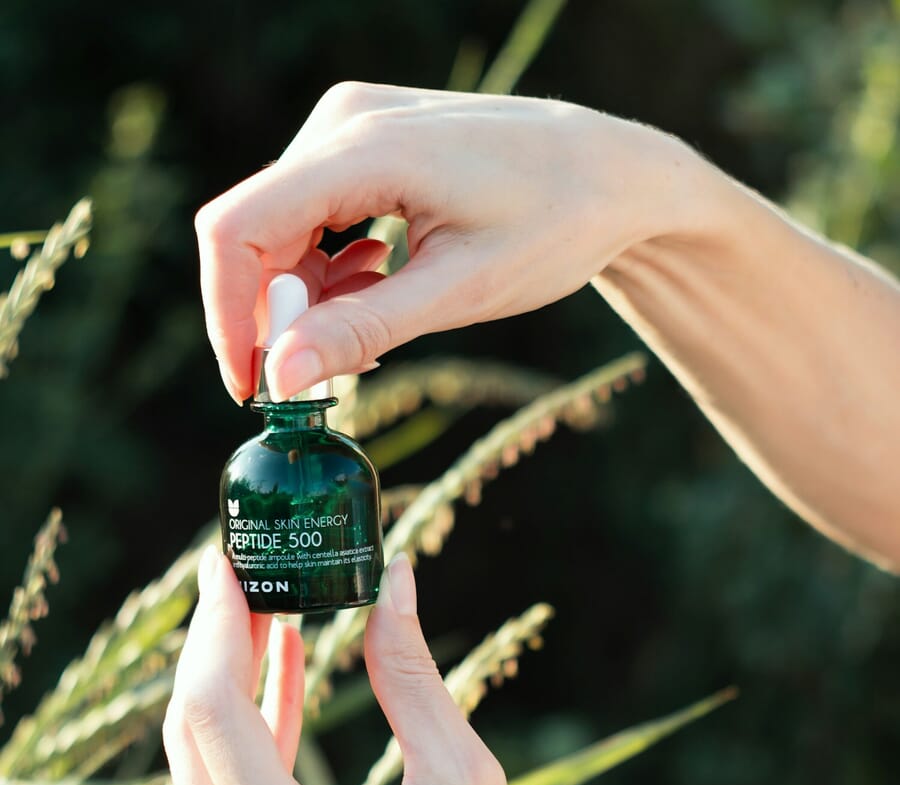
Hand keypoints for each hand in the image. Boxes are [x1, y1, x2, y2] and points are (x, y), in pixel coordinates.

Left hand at [163, 550, 562, 784]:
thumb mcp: (464, 784)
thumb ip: (412, 678)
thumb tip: (393, 580)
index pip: (214, 712)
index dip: (216, 627)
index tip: (230, 562)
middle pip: (190, 735)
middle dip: (213, 647)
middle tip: (246, 575)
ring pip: (199, 770)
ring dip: (229, 690)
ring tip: (270, 615)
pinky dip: (248, 744)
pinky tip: (282, 685)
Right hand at [195, 83, 700, 401]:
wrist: (611, 174)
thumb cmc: (554, 226)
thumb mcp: (460, 291)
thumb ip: (363, 330)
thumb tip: (280, 378)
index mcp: (364, 148)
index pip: (238, 229)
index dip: (228, 315)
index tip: (251, 386)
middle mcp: (342, 121)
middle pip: (253, 232)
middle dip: (274, 314)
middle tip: (329, 374)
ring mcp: (350, 122)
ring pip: (279, 226)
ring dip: (307, 295)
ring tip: (373, 330)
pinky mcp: (362, 137)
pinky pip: (310, 210)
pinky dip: (329, 267)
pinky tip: (379, 284)